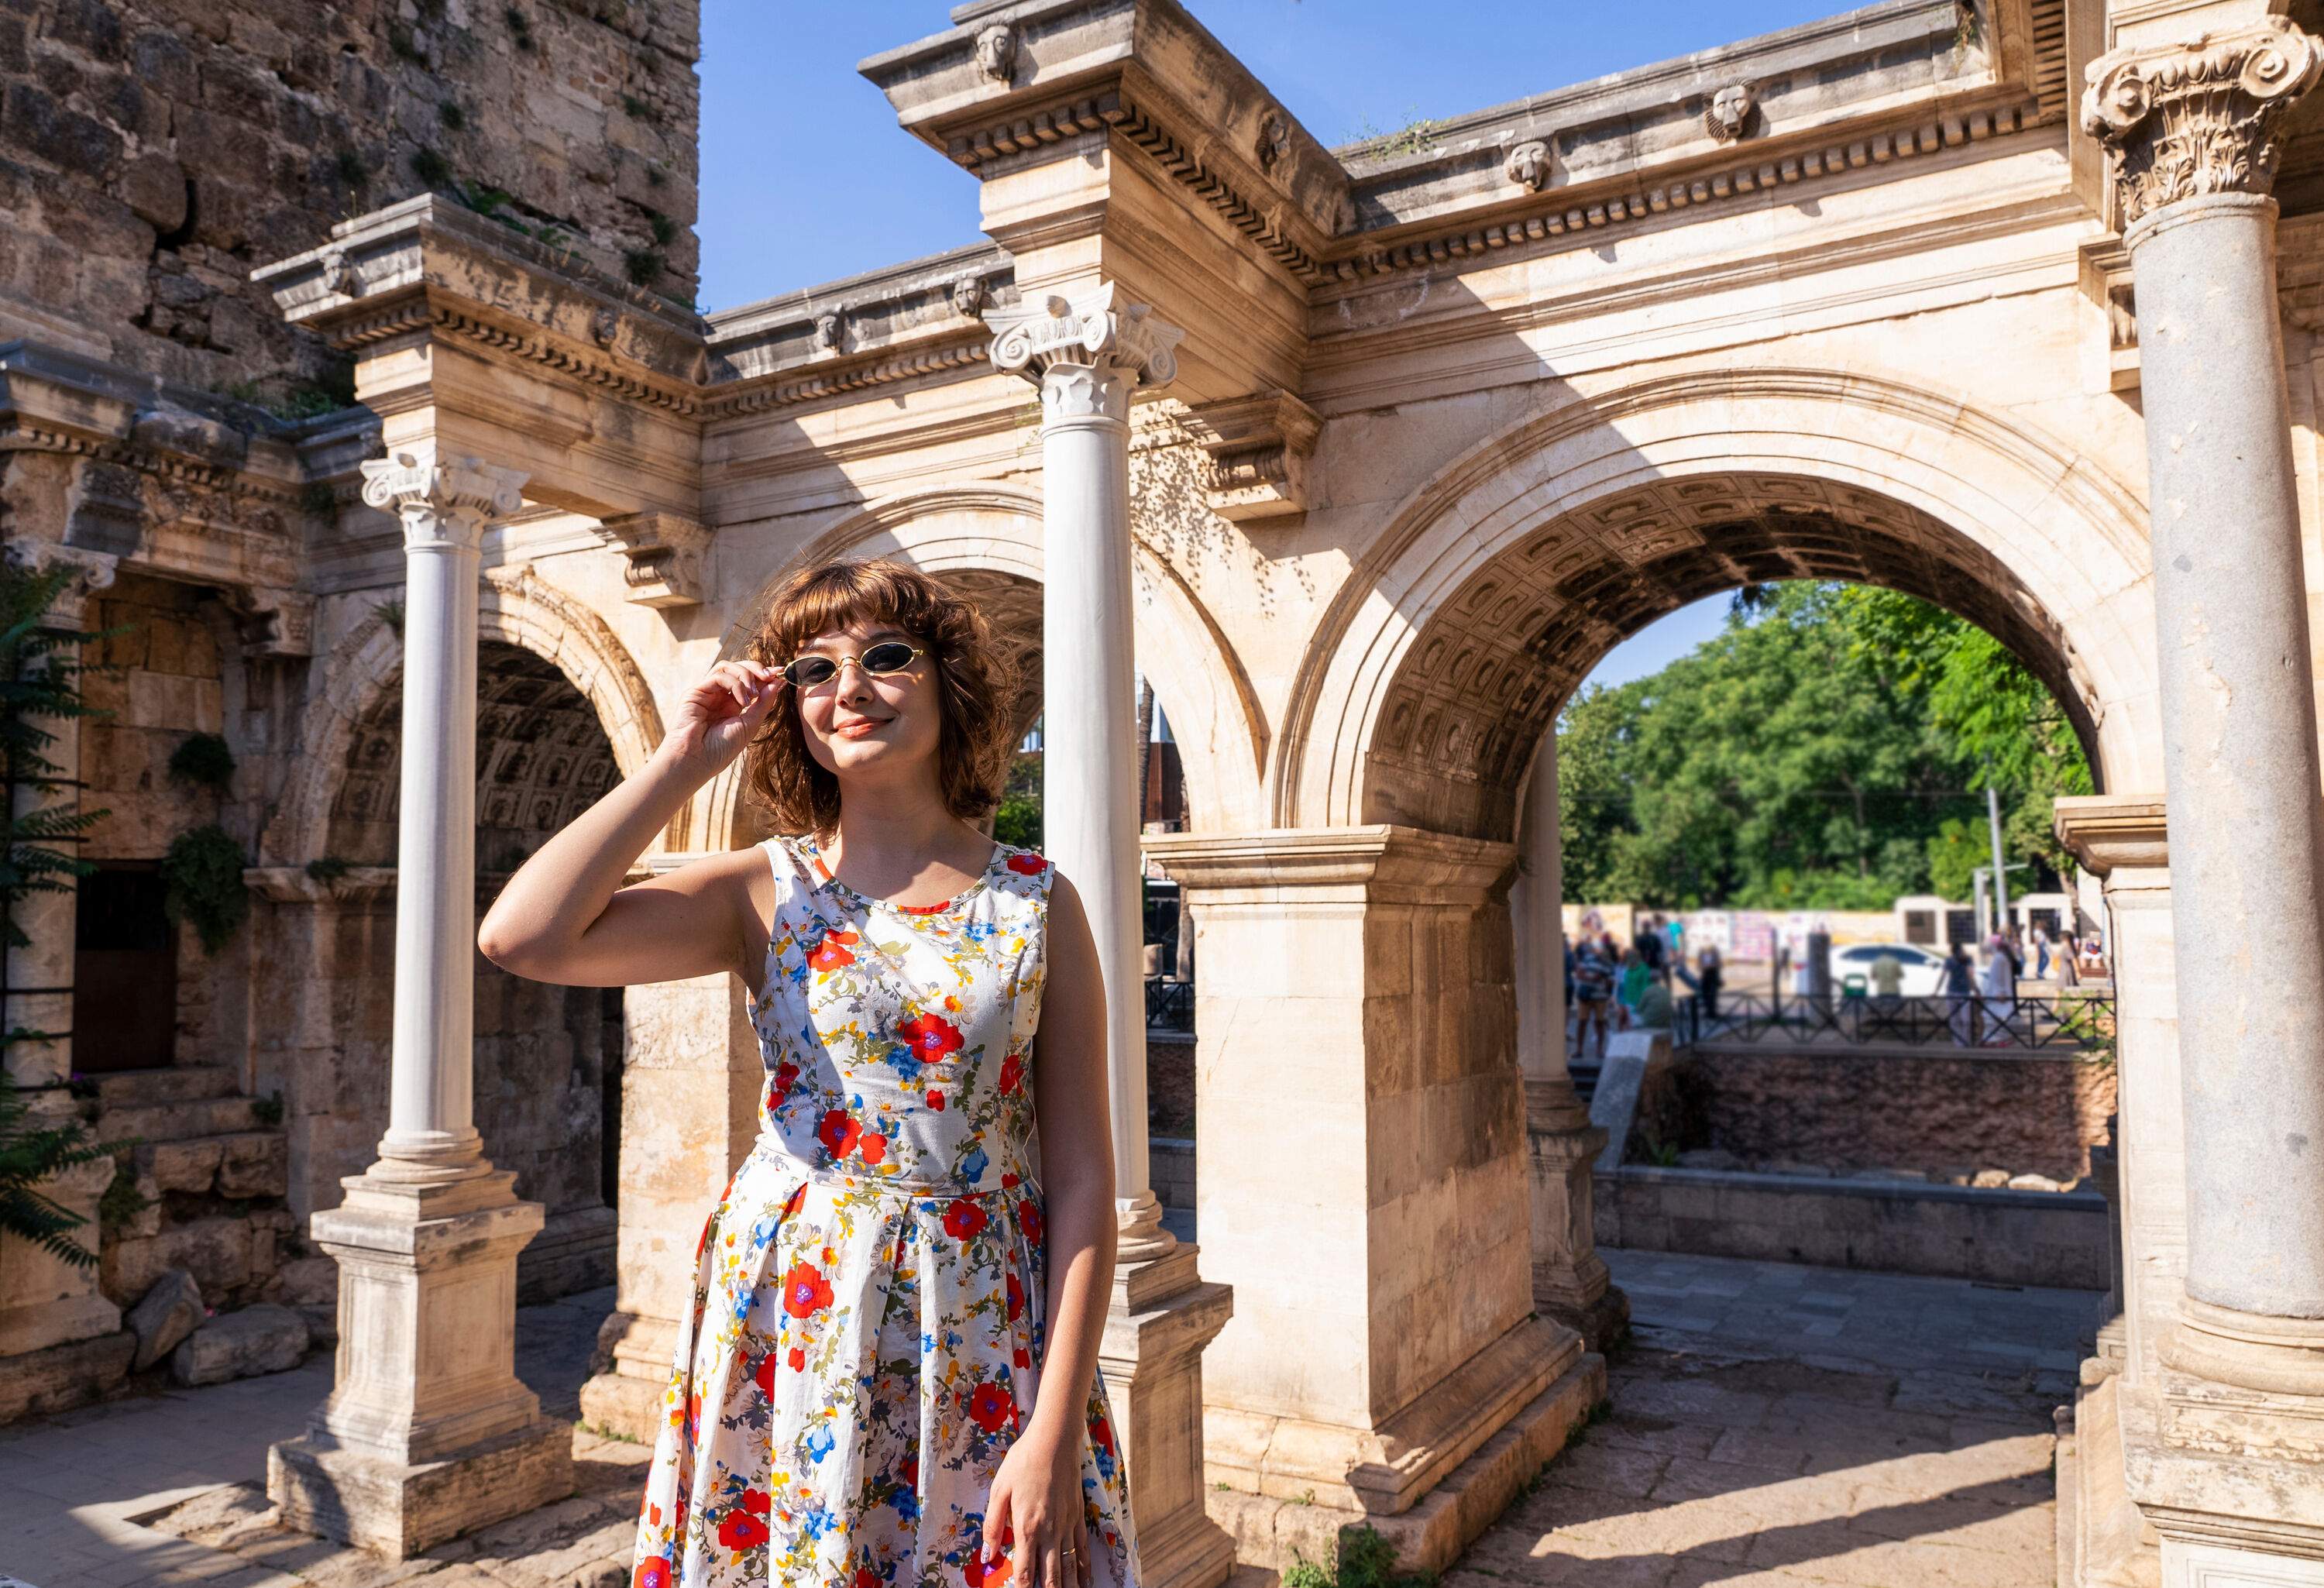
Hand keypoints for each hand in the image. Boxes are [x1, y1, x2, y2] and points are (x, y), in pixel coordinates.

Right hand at [658, 659, 783, 775]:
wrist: (696, 761)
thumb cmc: (720, 749)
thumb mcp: (749, 725)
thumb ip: (763, 703)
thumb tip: (779, 682)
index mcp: (732, 706)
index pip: (749, 682)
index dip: (765, 676)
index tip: (781, 674)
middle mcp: (719, 697)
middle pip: (738, 669)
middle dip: (757, 669)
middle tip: (771, 675)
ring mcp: (707, 693)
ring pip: (728, 667)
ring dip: (746, 675)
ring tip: (753, 693)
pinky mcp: (696, 692)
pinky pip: (718, 676)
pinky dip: (735, 684)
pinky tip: (742, 701)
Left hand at [983, 1424, 1088, 1587]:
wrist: (1054, 1440)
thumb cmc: (1023, 1461)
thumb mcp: (999, 1490)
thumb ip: (993, 1525)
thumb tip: (988, 1555)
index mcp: (1027, 1527)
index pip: (1025, 1572)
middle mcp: (1049, 1531)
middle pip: (1050, 1575)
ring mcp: (1067, 1525)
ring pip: (1069, 1566)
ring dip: (1068, 1585)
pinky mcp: (1078, 1515)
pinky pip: (1082, 1548)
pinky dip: (1084, 1567)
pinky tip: (1085, 1579)